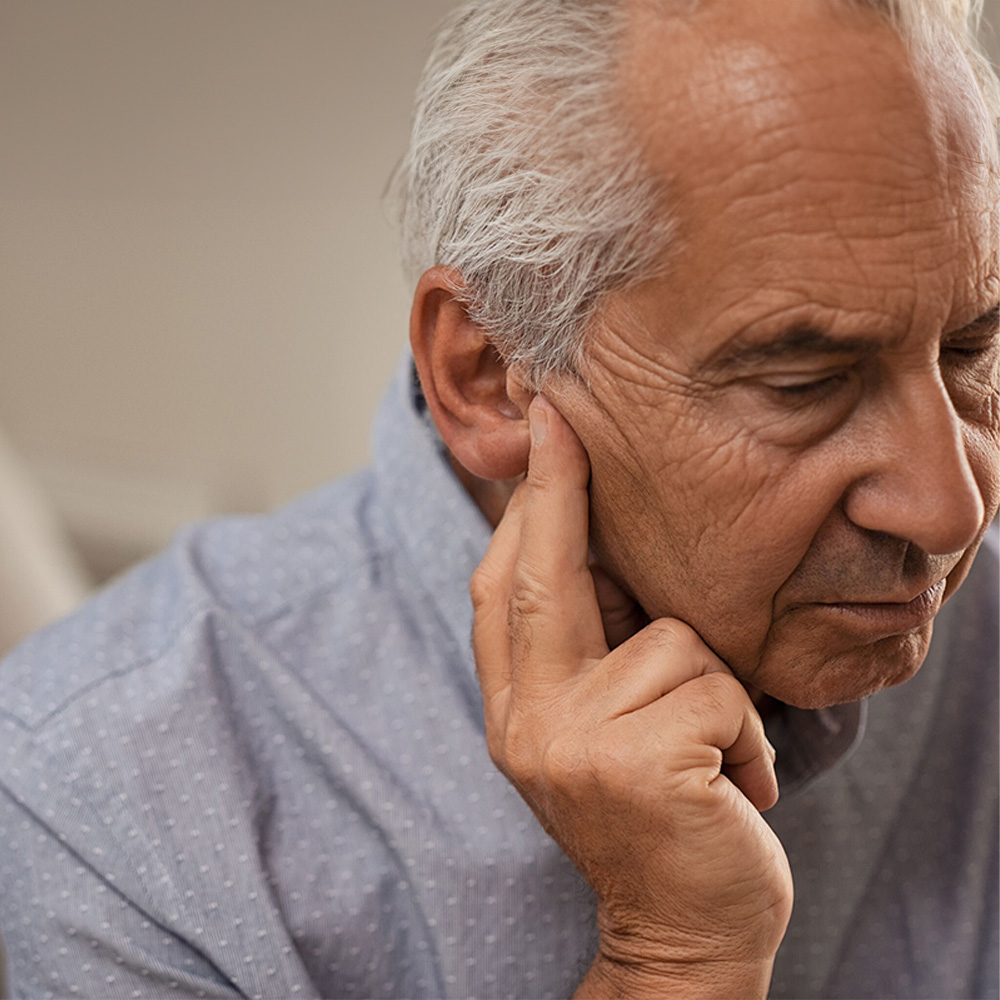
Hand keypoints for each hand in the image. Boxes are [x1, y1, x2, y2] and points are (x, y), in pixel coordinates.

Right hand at [470, 395, 792, 998]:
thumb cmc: (656, 812)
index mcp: (514, 708)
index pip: (504, 588)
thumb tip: (593, 541)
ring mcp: (576, 745)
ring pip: (672, 640)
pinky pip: (721, 694)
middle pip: (542, 577)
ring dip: (715, 689)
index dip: (524, 508)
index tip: (541, 432)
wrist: (681, 932)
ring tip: (712, 753)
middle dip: (557, 488)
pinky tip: (737, 789)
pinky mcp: (641, 767)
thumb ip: (586, 651)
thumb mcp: (599, 730)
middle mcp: (528, 723)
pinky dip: (749, 735)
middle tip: (560, 415)